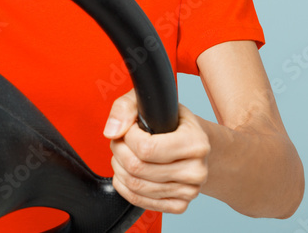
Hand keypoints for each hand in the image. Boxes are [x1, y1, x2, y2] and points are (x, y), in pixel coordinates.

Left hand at [103, 88, 209, 214]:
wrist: (194, 144)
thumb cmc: (171, 122)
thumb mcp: (151, 103)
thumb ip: (125, 108)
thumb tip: (111, 131)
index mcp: (196, 143)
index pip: (146, 148)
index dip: (127, 136)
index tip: (131, 128)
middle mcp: (196, 170)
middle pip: (136, 168)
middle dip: (119, 150)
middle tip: (122, 140)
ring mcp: (189, 191)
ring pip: (135, 185)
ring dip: (119, 167)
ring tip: (125, 153)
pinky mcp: (179, 205)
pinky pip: (138, 200)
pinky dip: (123, 185)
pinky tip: (127, 171)